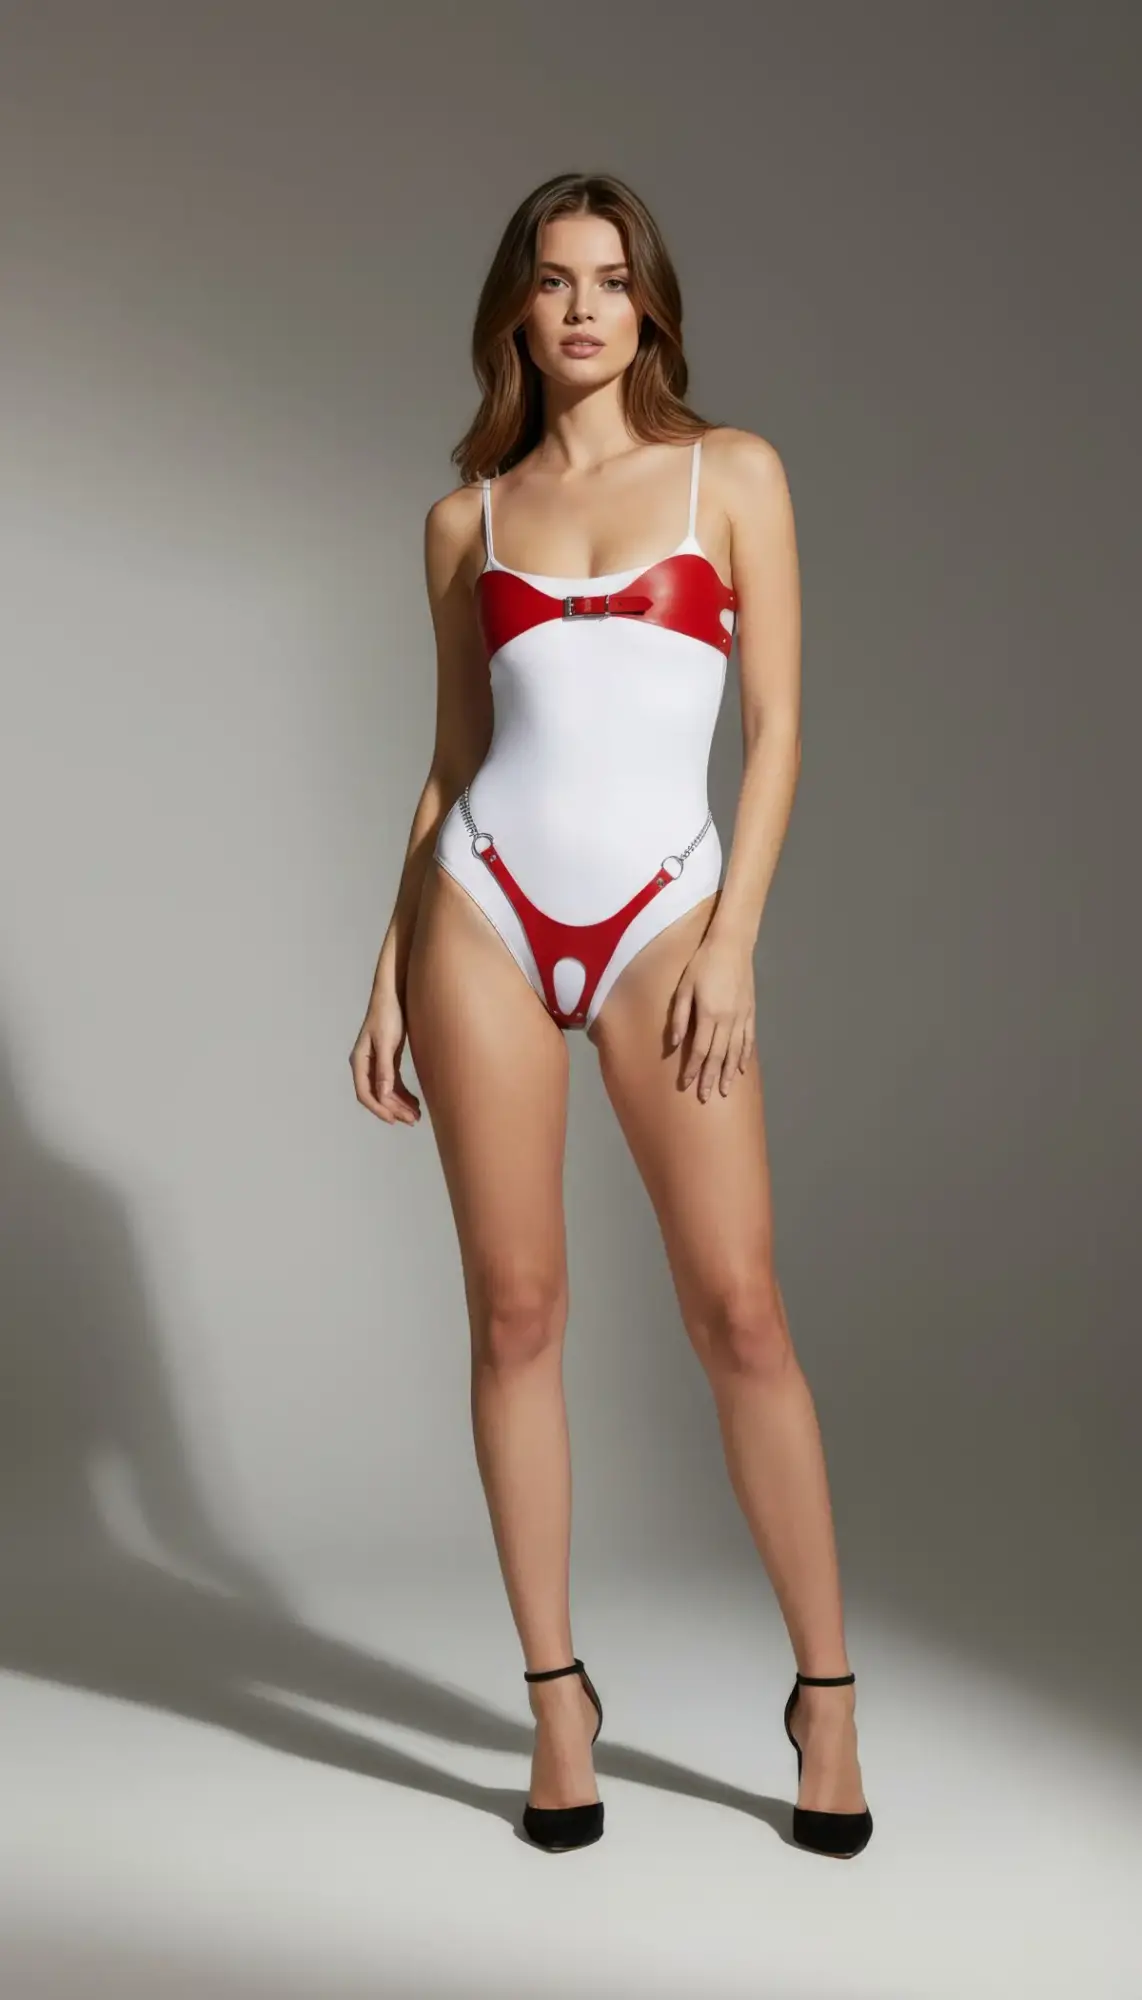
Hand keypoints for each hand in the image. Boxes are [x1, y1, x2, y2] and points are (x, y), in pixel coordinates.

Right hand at [349, 984, 421, 1125]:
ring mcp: (377, 1062)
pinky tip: (414, 1102)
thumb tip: (382, 1095)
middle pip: (377, 1095)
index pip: (365, 1093)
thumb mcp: (387, 1042)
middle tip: (413, 1120)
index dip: (379, 1109)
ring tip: (416, 1115)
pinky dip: (403, 1093)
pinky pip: (393, 1082)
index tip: (394, 1120)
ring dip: (399, 1104)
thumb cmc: (388, 1013)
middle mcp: (365, 1064)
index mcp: (359, 1060)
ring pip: (386, 1091)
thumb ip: (385, 1069)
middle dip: (394, 1109)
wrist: (394, 993)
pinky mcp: (388, 1058)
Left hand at [668, 932, 755, 1099]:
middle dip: (711, 1078)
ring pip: (735, 1052)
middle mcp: (727, 1020)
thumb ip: (679, 1016)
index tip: (686, 1086)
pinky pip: (748, 1040)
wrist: (732, 945)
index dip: (693, 1070)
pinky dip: (744, 1056)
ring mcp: (741, 1017)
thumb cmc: (702, 963)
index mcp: (709, 1014)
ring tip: (726, 1091)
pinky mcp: (750, 1012)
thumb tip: (674, 1044)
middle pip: (719, 1056)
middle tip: (706, 1098)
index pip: (700, 1050)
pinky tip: (741, 1068)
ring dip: (729, 1073)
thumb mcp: (684, 987)